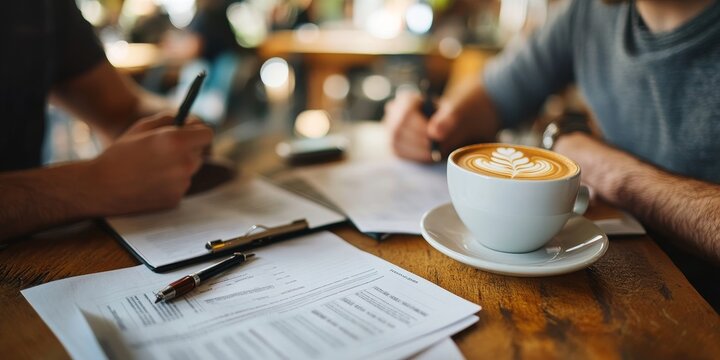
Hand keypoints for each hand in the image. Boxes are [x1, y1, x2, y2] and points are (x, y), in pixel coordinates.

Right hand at [88, 112, 213, 214]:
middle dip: (188, 149)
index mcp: (177, 141)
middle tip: (166, 151)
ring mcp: (182, 184)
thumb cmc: (120, 154)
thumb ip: (169, 120)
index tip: (190, 133)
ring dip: (179, 167)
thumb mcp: (141, 127)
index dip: (198, 132)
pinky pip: (180, 186)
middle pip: (199, 153)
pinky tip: (150, 182)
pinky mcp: (176, 200)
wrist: (100, 187)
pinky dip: (170, 184)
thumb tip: (189, 121)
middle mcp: (184, 163)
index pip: (207, 134)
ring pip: (190, 171)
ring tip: (152, 168)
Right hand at [383, 80, 499, 161]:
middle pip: (399, 129)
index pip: (406, 113)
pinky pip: (399, 152)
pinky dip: (415, 156)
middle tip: (437, 148)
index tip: (436, 137)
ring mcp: (390, 128)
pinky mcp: (392, 144)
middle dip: (420, 142)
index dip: (421, 128)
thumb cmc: (446, 118)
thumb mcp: (451, 114)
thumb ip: (446, 120)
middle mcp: (393, 111)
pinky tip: (428, 154)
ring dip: (418, 150)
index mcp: (407, 98)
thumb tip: (436, 133)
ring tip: (435, 151)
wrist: (443, 126)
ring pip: (397, 142)